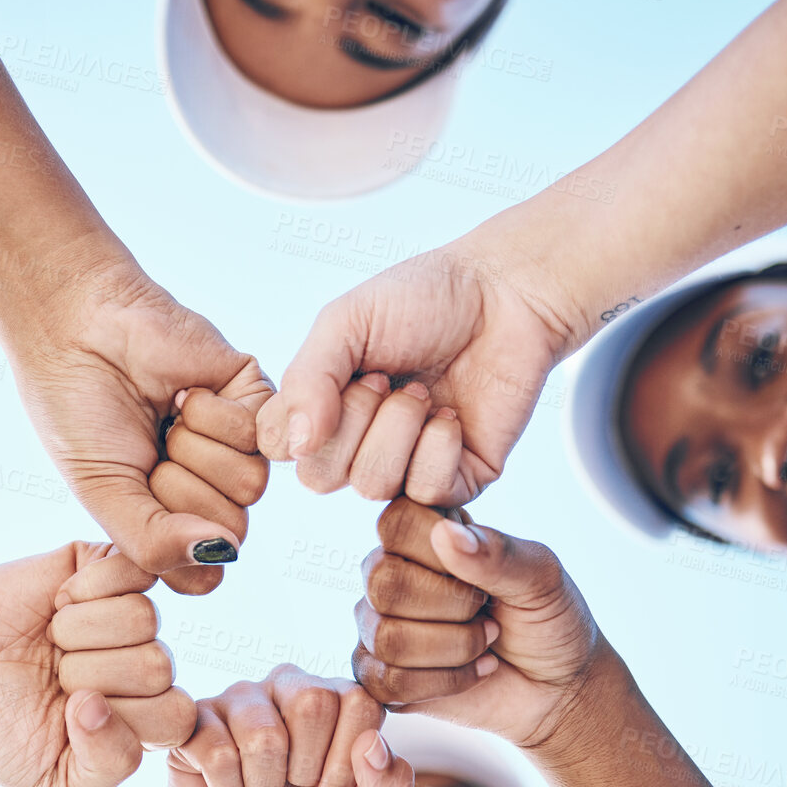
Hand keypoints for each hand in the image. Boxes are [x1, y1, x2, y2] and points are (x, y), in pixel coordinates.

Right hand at [0, 543, 195, 786]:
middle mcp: (141, 663)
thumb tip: (105, 703)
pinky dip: (88, 587)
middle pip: (159, 666)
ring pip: (143, 617)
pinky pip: (135, 567)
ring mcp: (125, 612)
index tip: (71, 715)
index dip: (124, 717)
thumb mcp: (55, 784)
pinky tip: (57, 602)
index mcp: (142, 718)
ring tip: (49, 640)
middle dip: (89, 675)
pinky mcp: (103, 566)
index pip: (178, 716)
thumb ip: (108, 765)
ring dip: (79, 633)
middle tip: (52, 675)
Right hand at [12, 262, 273, 595]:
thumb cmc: (78, 411)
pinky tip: (183, 394)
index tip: (131, 499)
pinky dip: (212, 417)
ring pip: (250, 489)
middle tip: (146, 449)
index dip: (169, 544)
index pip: (204, 572)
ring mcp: (235, 446)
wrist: (78, 330)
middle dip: (177, 491)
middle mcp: (209, 488)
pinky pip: (259, 438)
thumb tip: (225, 555)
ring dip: (194, 452)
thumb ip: (153, 544)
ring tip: (164, 419)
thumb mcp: (103, 494)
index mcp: (171, 518)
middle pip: (231, 530)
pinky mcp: (255, 400)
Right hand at [161, 666, 412, 786]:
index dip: (347, 762)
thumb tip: (375, 744)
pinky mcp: (193, 723)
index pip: (359, 701)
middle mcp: (287, 686)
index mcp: (335, 699)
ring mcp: (238, 699)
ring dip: (264, 786)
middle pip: (313, 701)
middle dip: (307, 768)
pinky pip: (217, 752)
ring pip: (263, 734)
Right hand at [257, 245, 570, 505]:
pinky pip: (426, 491)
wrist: (508, 295)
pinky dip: (437, 446)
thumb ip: (308, 378)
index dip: (299, 418)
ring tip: (423, 391)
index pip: (278, 447)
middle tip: (386, 377)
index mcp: (321, 407)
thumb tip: (297, 444)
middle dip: (354, 420)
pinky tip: (451, 413)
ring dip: (399, 429)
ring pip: (373, 486)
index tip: (339, 371)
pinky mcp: (456, 481)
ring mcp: (405, 467)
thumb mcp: (346, 322)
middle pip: (321, 478)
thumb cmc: (425, 299)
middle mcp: (357, 445)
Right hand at [352, 498, 609, 752]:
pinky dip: (446, 681)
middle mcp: (391, 573)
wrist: (558, 686)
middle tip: (487, 611)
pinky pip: (387, 682)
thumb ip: (497, 553)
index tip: (482, 571)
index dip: (440, 552)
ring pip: (388, 637)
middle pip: (385, 583)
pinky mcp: (379, 676)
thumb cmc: (547, 620)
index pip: (396, 522)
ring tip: (485, 642)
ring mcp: (378, 625)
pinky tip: (472, 672)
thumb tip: (447, 535)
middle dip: (455, 607)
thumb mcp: (541, 577)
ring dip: (456, 647)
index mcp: (425, 533)